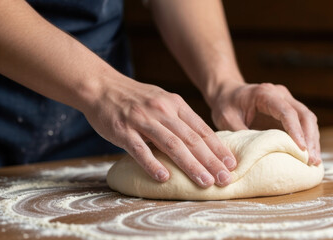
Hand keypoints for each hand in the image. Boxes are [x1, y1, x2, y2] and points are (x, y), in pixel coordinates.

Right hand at [83, 76, 236, 187]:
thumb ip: (180, 118)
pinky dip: (153, 164)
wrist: (101, 86)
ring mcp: (143, 120)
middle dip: (211, 161)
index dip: (218, 148)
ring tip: (205, 182)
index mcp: (175, 104)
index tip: (231, 164)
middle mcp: (162, 110)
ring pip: (172, 145)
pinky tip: (164, 178)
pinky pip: (140, 149)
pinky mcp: (123, 130)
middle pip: (192, 139)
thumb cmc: (136, 99)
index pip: (202, 130)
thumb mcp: (162, 101)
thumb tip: (202, 141)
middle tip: (224, 179)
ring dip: (190, 165)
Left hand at [209, 82, 321, 165]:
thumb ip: (241, 135)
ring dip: (313, 140)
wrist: (228, 93)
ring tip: (314, 162)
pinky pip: (303, 124)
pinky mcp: (289, 111)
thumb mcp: (226, 119)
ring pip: (308, 119)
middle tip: (312, 160)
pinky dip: (308, 139)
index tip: (301, 148)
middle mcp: (280, 95)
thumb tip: (252, 158)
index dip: (295, 130)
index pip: (286, 111)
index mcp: (265, 94)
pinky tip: (309, 155)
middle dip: (310, 138)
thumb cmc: (226, 105)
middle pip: (304, 114)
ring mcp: (287, 101)